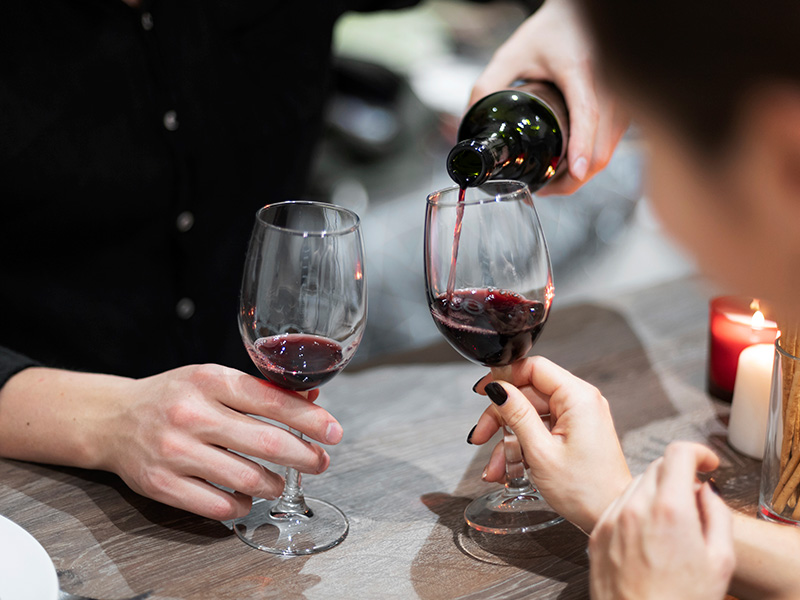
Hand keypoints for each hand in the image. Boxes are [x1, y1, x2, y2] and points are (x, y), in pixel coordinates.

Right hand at [96, 364, 342, 519]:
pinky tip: (247, 497)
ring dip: (275, 485)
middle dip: (304, 457)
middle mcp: (192, 414)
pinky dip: (242, 504)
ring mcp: (175, 451)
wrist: (112, 419)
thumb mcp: (213, 379)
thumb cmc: (174, 397)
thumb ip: (260, 390)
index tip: (333, 431)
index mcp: (209, 380)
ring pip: (246, 478)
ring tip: (280, 482)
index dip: (310, 419)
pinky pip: (218, 505)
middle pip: (267, 443)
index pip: (272, 401)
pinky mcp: (161, 484)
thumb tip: (311, 397)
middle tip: (319, 463)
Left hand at [469, 0, 628, 194]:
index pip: (588, 113)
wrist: (584, 15)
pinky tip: (573, 163)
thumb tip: (468, 122)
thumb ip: (487, 85)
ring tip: (552, 179)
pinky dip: (595, 158)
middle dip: (575, 177)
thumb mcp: (512, 53)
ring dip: (585, 172)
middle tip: (541, 187)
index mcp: (581, 70)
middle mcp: (610, 84)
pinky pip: (614, 142)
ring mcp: (623, 97)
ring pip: (611, 149)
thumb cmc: (551, 30)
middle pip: (603, 144)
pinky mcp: (626, 106)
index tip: (576, 172)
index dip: (582, 146)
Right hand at [471, 356, 629, 531]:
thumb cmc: (586, 490)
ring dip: (508, 439)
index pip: (534, 367)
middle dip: (501, 417)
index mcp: (578, 397)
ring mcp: (579, 418)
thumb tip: (498, 389)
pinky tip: (508, 468)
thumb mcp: (541, 451)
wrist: (609, 517)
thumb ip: (517, 415)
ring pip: (531, 415)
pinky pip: (541, 430)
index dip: (505, 376)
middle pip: (528, 393)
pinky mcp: (575, 433)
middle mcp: (581, 402)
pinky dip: (523, 446)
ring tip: (495, 466)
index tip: (483, 390)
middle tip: (481, 435)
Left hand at [589, 442, 734, 599]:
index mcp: (670, 510)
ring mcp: (612, 520)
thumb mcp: (720, 561)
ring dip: (655, 491)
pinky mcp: (597, 534)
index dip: (698, 452)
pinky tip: (647, 534)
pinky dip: (634, 509)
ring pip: (635, 485)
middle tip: (692, 497)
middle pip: (656, 467)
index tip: (706, 462)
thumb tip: (706, 492)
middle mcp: (635, 508)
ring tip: (670, 523)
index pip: (678, 453)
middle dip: (678, 474)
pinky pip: (617, 506)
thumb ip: (717, 515)